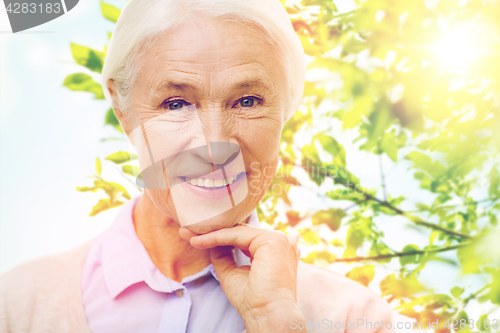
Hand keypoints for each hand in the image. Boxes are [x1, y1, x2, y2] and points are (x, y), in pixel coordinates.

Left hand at [179, 225, 307, 332]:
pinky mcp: (272, 240)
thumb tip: (209, 240)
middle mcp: (282, 242)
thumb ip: (223, 255)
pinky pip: (237, 235)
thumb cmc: (253, 302)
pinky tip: (198, 241)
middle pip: (241, 231)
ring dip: (211, 233)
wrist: (267, 315)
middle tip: (187, 232)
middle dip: (212, 232)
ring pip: (238, 231)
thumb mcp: (232, 273)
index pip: (244, 237)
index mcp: (276, 251)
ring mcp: (279, 239)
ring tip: (189, 235)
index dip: (219, 237)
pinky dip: (216, 237)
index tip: (194, 238)